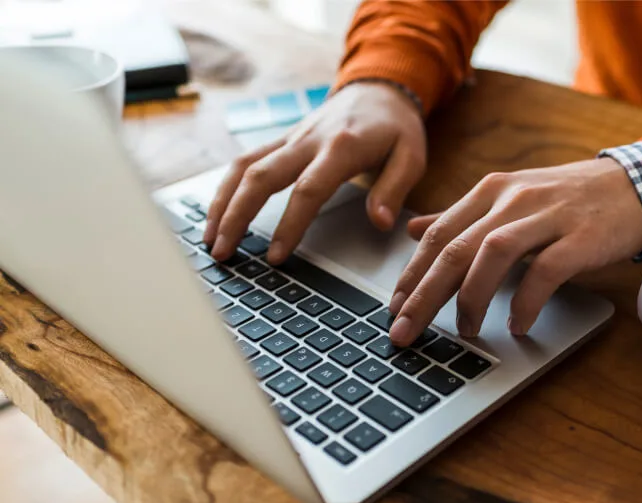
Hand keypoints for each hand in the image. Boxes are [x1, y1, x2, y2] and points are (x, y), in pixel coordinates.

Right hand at [204, 81, 425, 263]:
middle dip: (237, 215)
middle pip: (261, 176)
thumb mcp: (411, 156)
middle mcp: (308, 140)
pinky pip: (245, 161)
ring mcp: (290, 138)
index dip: (289, 224)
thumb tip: (380, 223)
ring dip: (222, 203)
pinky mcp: (281, 140)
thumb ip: (394, 190)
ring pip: (244, 167)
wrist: (379, 88)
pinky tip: (216, 213)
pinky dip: (226, 187)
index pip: (308, 189)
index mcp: (341, 147)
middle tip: (223, 252)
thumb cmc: (396, 127)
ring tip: (210, 239)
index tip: (275, 256)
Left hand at [387, 157, 641, 344]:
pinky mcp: (580, 237)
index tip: (394, 307)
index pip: (439, 234)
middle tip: (406, 330)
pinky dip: (525, 301)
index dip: (412, 272)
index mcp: (491, 191)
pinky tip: (517, 325)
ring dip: (472, 297)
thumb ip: (462, 216)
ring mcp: (547, 216)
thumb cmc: (568, 199)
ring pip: (492, 255)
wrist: (634, 186)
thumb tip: (414, 229)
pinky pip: (544, 271)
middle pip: (456, 248)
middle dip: (425, 293)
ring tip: (465, 331)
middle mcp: (513, 199)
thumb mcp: (510, 198)